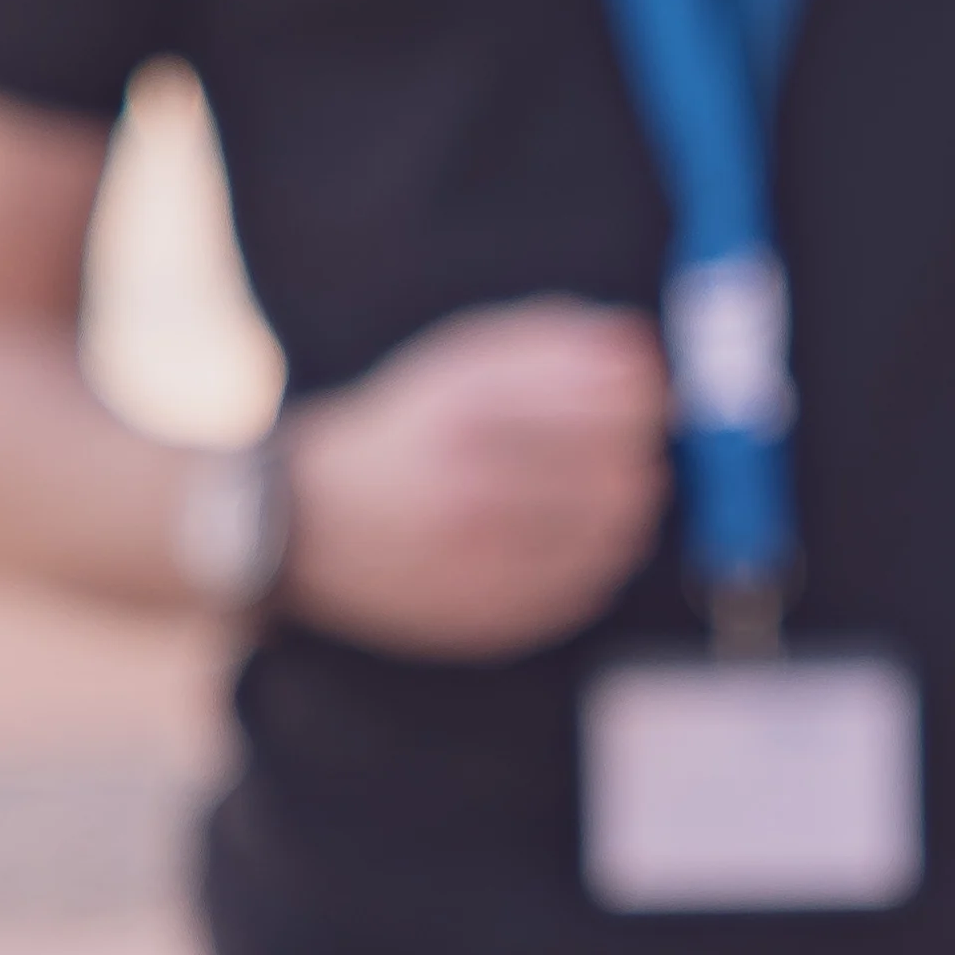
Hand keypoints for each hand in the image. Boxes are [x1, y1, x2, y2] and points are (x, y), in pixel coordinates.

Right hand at [271, 299, 670, 655]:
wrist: (309, 524)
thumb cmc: (401, 431)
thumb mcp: (458, 361)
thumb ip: (550, 339)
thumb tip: (641, 343)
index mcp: (466, 412)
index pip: (612, 403)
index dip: (646, 398)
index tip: (644, 396)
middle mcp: (473, 488)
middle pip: (621, 470)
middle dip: (638, 452)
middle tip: (628, 446)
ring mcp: (482, 561)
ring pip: (612, 533)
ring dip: (626, 506)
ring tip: (605, 490)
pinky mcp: (489, 615)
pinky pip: (586, 587)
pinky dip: (599, 558)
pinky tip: (574, 535)